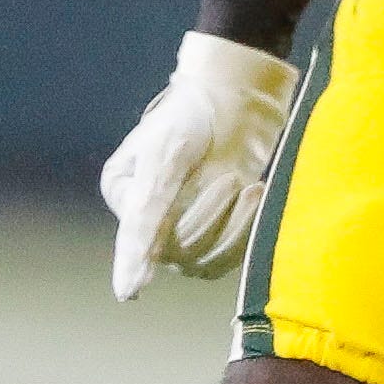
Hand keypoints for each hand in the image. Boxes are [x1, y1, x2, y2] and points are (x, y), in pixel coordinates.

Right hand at [101, 32, 300, 300]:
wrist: (239, 89)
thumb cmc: (194, 115)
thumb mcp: (167, 157)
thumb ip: (147, 218)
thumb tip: (128, 291)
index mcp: (126, 194)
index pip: (133, 239)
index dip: (136, 264)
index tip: (134, 293)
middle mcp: (152, 217)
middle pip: (173, 251)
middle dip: (205, 220)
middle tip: (230, 180)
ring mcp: (187, 223)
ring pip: (202, 260)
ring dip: (230, 228)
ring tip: (249, 186)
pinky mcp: (221, 225)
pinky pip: (228, 254)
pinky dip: (244, 233)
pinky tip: (257, 198)